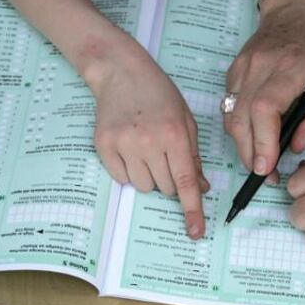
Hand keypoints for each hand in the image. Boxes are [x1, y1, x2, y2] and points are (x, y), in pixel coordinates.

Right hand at [87, 39, 209, 238]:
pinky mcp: (104, 146)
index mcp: (175, 135)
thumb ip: (193, 155)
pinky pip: (121, 178)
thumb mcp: (185, 120)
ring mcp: (124, 145)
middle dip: (169, 180)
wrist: (121, 72)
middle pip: (165, 188)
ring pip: (143, 186)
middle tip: (164, 156)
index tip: (195, 232)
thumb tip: (200, 187)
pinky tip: (129, 147)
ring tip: (145, 148)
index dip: (192, 210)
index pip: (186, 182)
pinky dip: (128, 171)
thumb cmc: (158, 94)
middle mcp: (149, 142)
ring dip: (148, 176)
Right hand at [225, 0, 304, 178]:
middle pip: (242, 118)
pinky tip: (253, 134)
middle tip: (264, 174)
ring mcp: (243, 66)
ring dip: (241, 144)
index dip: (263, 141)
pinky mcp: (233, 69)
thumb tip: (295, 147)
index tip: (266, 167)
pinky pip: (229, 106)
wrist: (296, 8)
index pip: (266, 108)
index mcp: (292, 65)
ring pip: (230, 116)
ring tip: (259, 160)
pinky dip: (238, 126)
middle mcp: (262, 64)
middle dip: (250, 153)